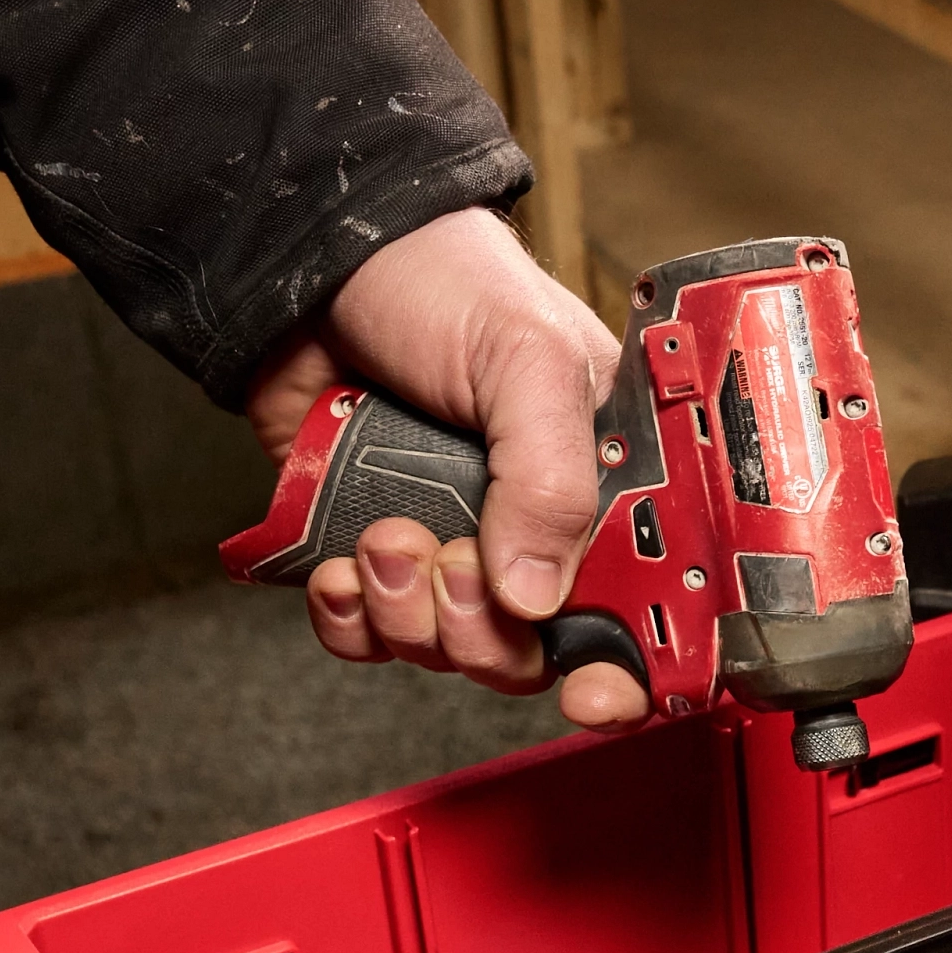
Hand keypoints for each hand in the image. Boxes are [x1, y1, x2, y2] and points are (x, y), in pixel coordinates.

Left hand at [249, 203, 648, 727]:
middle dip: (482, 632)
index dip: (628, 667)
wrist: (310, 262)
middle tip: (452, 563)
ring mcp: (451, 543)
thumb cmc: (438, 278)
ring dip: (406, 611)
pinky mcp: (373, 550)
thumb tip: (536, 596)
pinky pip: (367, 636)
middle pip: (532, 654)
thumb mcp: (526, 358)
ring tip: (383, 533)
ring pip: (445, 650)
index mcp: (603, 483)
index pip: (642, 604)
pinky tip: (341, 562)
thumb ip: (549, 478)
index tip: (593, 690)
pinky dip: (349, 617)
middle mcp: (533, 527)